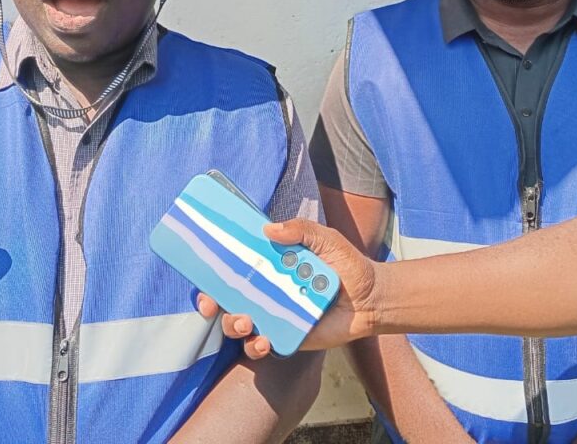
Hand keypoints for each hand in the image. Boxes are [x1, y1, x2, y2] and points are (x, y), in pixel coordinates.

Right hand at [197, 219, 380, 358]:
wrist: (373, 297)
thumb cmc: (348, 266)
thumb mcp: (327, 239)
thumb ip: (301, 230)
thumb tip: (269, 229)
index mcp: (271, 268)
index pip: (233, 270)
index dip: (212, 275)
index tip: (203, 277)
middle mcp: (267, 293)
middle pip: (227, 301)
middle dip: (213, 304)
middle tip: (214, 304)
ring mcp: (275, 317)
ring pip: (238, 326)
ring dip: (233, 325)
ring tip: (246, 322)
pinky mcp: (287, 338)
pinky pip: (262, 346)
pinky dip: (256, 346)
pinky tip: (263, 340)